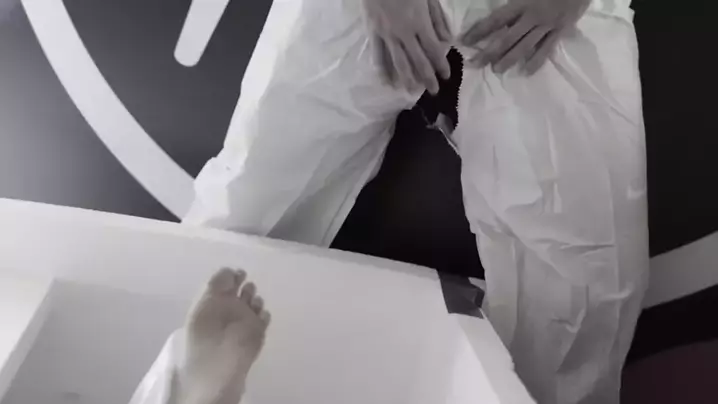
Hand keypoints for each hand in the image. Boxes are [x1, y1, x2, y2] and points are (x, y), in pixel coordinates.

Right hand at [362, 0, 451, 93]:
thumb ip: (438, 18)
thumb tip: (448, 40)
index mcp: (419, 22)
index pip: (433, 49)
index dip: (440, 64)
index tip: (446, 76)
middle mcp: (404, 33)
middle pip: (418, 60)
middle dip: (427, 78)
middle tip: (434, 91)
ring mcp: (387, 35)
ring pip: (398, 62)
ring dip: (407, 79)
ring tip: (412, 91)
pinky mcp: (373, 33)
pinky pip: (378, 55)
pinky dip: (382, 70)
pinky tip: (387, 81)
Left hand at [460, 0, 589, 73]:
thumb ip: (514, 1)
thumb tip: (498, 14)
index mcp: (522, 3)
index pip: (496, 20)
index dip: (480, 30)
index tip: (465, 40)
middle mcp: (532, 17)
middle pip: (507, 38)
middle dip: (490, 52)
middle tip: (475, 63)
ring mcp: (547, 26)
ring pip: (524, 46)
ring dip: (509, 59)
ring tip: (496, 70)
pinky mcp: (560, 32)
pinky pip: (546, 49)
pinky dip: (536, 61)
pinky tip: (526, 72)